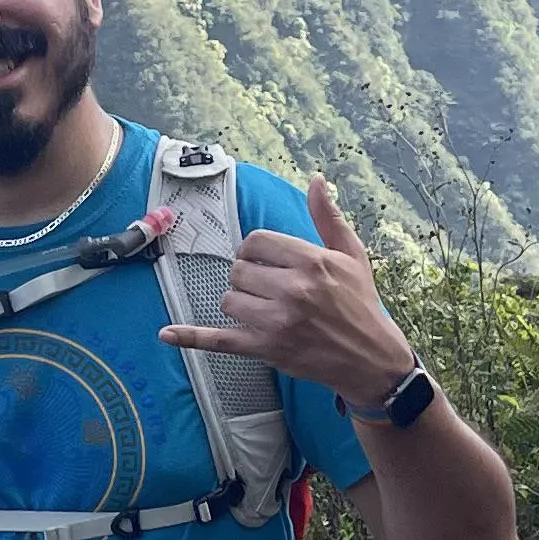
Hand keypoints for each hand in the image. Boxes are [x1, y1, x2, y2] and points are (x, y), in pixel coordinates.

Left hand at [161, 172, 416, 410]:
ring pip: (229, 299)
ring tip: (264, 309)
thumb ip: (328, 217)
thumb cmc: (360, 303)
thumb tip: (317, 180)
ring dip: (240, 302)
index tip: (267, 261)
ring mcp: (277, 322)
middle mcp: (293, 290)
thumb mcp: (351, 255)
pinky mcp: (266, 350)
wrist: (371, 359)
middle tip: (271, 288)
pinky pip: (219, 340)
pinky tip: (167, 334)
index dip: (256, 250)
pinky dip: (191, 338)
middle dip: (249, 277)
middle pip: (238, 270)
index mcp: (311, 261)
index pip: (256, 242)